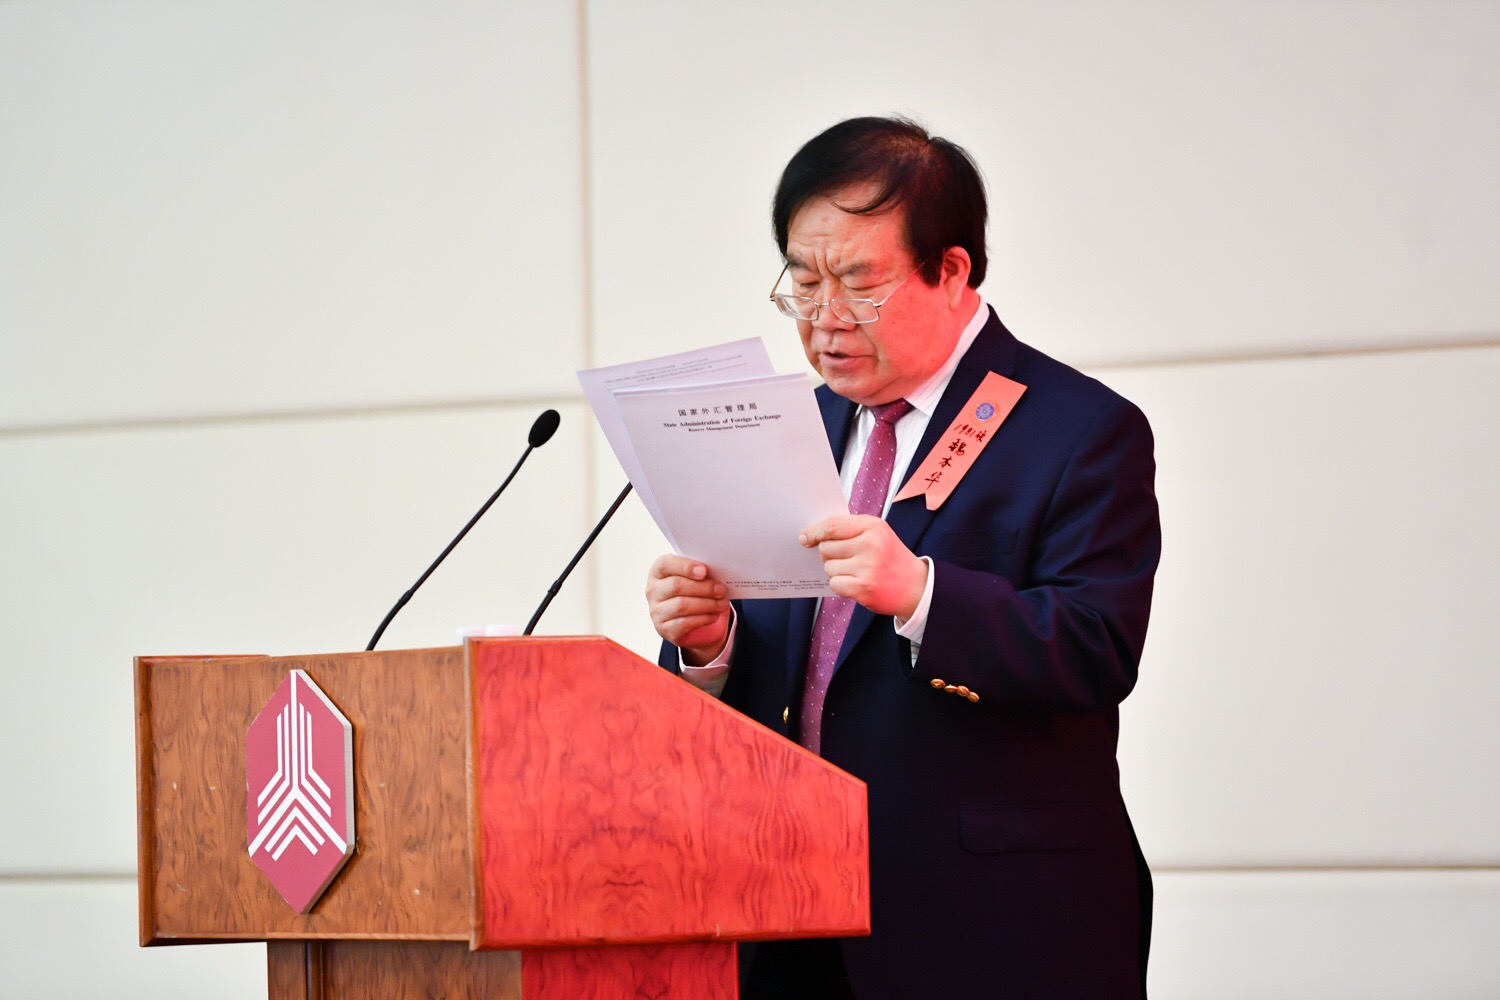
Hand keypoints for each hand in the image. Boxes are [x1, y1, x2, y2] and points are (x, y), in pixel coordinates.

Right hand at [646, 555, 730, 664]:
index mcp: (658, 571)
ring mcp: (655, 611)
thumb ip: (700, 573)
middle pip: (676, 585)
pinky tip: (714, 615)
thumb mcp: (694, 577)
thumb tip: (716, 575)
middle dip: (703, 588)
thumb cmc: (693, 590)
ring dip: (706, 604)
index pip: (665, 564)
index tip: (704, 571)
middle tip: (721, 590)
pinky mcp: (663, 629)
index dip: (685, 566)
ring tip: (722, 604)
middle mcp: (652, 590)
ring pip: (681, 605)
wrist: (690, 617)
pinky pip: (684, 623)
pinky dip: (703, 619)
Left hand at [800, 514, 927, 618]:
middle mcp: (870, 545)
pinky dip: (840, 585)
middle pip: (826, 548)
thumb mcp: (877, 534)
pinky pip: (834, 584)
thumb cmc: (890, 557)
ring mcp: (867, 567)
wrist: (916, 586)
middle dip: (829, 554)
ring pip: (828, 567)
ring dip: (836, 571)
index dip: (814, 531)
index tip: (805, 537)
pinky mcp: (864, 588)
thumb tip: (812, 535)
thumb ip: (848, 530)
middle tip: (847, 558)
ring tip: (856, 571)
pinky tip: (855, 583)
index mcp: (873, 526)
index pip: (832, 526)